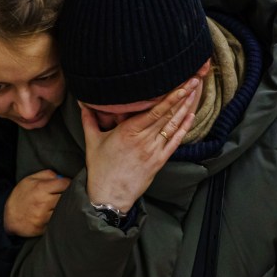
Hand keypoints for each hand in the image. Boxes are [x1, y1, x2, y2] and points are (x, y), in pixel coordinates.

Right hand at [3, 170, 70, 236]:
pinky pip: (57, 221)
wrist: (7, 216)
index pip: (65, 184)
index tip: (66, 186)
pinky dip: (58, 218)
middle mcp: (44, 203)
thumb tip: (61, 176)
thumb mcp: (30, 180)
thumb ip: (47, 175)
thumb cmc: (20, 197)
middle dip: (67, 195)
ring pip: (63, 210)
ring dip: (63, 207)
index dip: (68, 184)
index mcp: (41, 188)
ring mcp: (44, 217)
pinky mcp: (44, 228)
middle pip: (66, 197)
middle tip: (64, 195)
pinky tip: (54, 215)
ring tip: (59, 205)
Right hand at [82, 80, 197, 212]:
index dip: (169, 96)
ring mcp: (154, 151)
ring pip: (173, 125)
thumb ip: (89, 119)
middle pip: (167, 114)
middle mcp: (144, 139)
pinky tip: (191, 116)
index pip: (154, 110)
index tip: (180, 84)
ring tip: (194, 93)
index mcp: (128, 131)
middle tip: (193, 80)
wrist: (109, 195)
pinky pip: (175, 142)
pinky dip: (184, 128)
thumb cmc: (100, 169)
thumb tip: (82, 103)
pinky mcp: (159, 161)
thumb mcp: (92, 141)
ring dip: (185, 108)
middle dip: (182, 96)